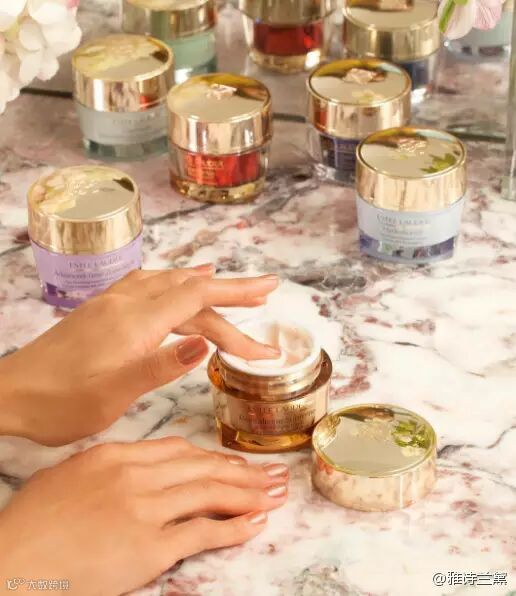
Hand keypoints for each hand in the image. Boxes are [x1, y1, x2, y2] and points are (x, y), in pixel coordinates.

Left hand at [0, 266, 279, 445]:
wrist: (10, 394)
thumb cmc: (59, 403)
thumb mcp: (113, 394)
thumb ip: (160, 365)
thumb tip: (205, 344)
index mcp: (135, 322)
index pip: (197, 297)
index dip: (236, 291)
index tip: (269, 288)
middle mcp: (126, 303)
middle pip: (189, 291)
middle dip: (230, 295)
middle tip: (265, 298)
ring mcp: (112, 303)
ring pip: (170, 287)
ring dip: (204, 289)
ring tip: (231, 291)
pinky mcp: (103, 310)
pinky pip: (149, 287)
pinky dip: (174, 285)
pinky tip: (178, 286)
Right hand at [0, 437, 288, 595]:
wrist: (11, 561)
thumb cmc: (31, 523)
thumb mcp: (69, 477)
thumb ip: (109, 467)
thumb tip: (137, 466)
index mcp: (116, 455)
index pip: (178, 450)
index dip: (212, 457)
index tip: (233, 463)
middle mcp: (135, 475)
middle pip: (202, 467)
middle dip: (242, 471)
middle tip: (270, 474)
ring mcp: (145, 509)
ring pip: (210, 492)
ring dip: (248, 494)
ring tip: (274, 494)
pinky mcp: (149, 546)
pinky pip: (202, 532)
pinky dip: (233, 527)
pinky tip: (254, 524)